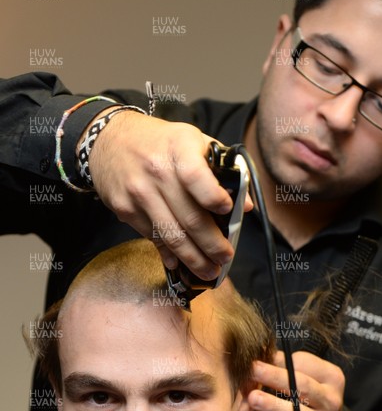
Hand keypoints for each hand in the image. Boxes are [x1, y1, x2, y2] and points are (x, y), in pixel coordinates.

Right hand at [84, 111, 252, 279]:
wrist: (109, 140)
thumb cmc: (159, 141)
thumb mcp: (192, 140)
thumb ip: (221, 169)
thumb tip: (245, 205)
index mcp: (179, 148)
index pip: (196, 177)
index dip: (215, 198)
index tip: (229, 211)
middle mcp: (157, 171)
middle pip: (190, 218)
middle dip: (213, 245)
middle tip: (226, 258)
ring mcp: (139, 193)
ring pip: (171, 235)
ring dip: (194, 259)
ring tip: (209, 270)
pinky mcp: (125, 210)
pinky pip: (152, 238)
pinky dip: (169, 254)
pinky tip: (181, 263)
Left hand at [248, 351, 344, 410]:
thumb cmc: (306, 398)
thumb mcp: (303, 377)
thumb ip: (283, 364)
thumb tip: (259, 350)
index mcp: (331, 378)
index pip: (304, 364)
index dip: (279, 361)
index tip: (256, 359)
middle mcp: (331, 401)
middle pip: (302, 386)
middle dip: (275, 377)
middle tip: (252, 370)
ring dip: (274, 406)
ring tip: (253, 398)